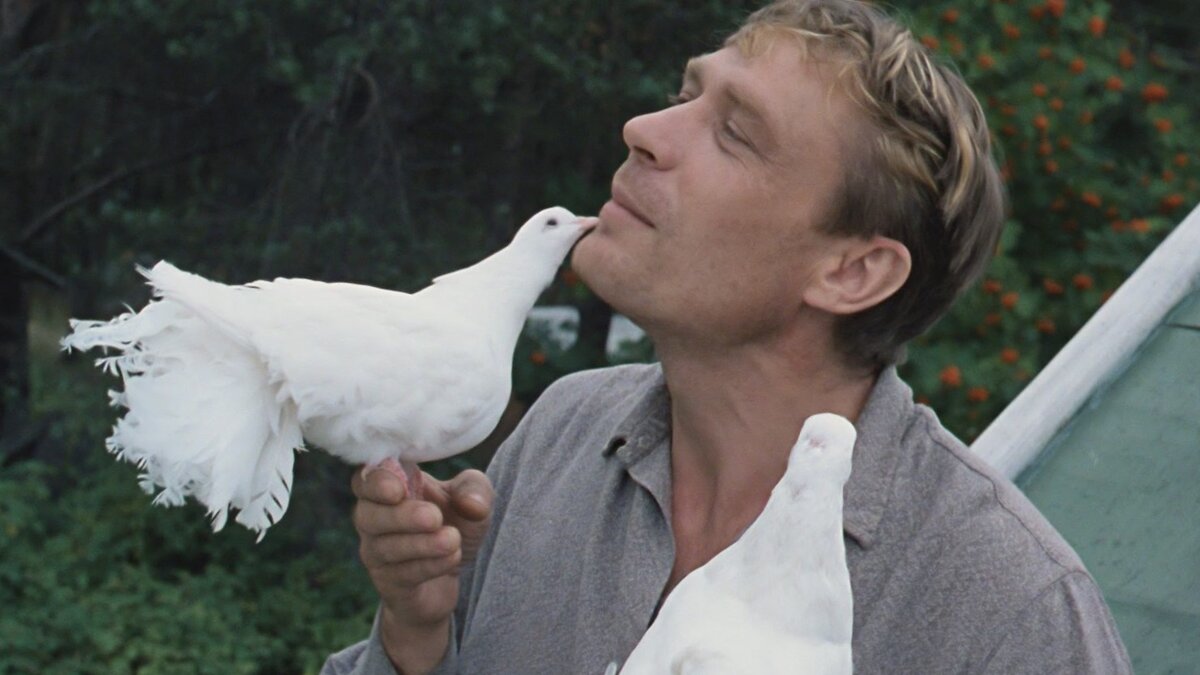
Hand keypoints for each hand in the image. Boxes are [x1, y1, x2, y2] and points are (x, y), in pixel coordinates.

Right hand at [352, 464, 493, 671]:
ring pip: (384, 547)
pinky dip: (429, 565)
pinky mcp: (388, 581)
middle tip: (434, 517)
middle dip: (401, 516)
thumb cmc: (455, 522)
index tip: (398, 488)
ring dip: (421, 544)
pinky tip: (452, 557)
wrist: (454, 574)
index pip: (366, 478)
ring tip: (453, 539)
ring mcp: (376, 551)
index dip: (376, 481)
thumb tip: (471, 504)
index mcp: (389, 486)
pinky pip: (401, 574)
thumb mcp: (473, 497)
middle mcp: (373, 517)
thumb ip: (475, 489)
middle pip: (367, 514)